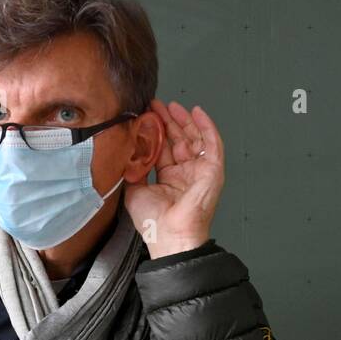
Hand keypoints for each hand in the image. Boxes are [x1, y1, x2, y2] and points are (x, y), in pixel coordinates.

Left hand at [124, 99, 224, 257]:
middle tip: (156, 105)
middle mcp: (185, 173)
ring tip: (172, 106)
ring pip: (194, 138)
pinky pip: (212, 144)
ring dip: (184, 121)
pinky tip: (198, 113)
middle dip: (168, 121)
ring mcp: (199, 171)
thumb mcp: (134, 190)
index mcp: (168, 178)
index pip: (163, 148)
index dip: (156, 131)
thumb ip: (133, 169)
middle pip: (178, 139)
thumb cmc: (154, 222)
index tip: (146, 115)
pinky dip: (206, 127)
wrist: (169, 234)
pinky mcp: (212, 170)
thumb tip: (127, 150)